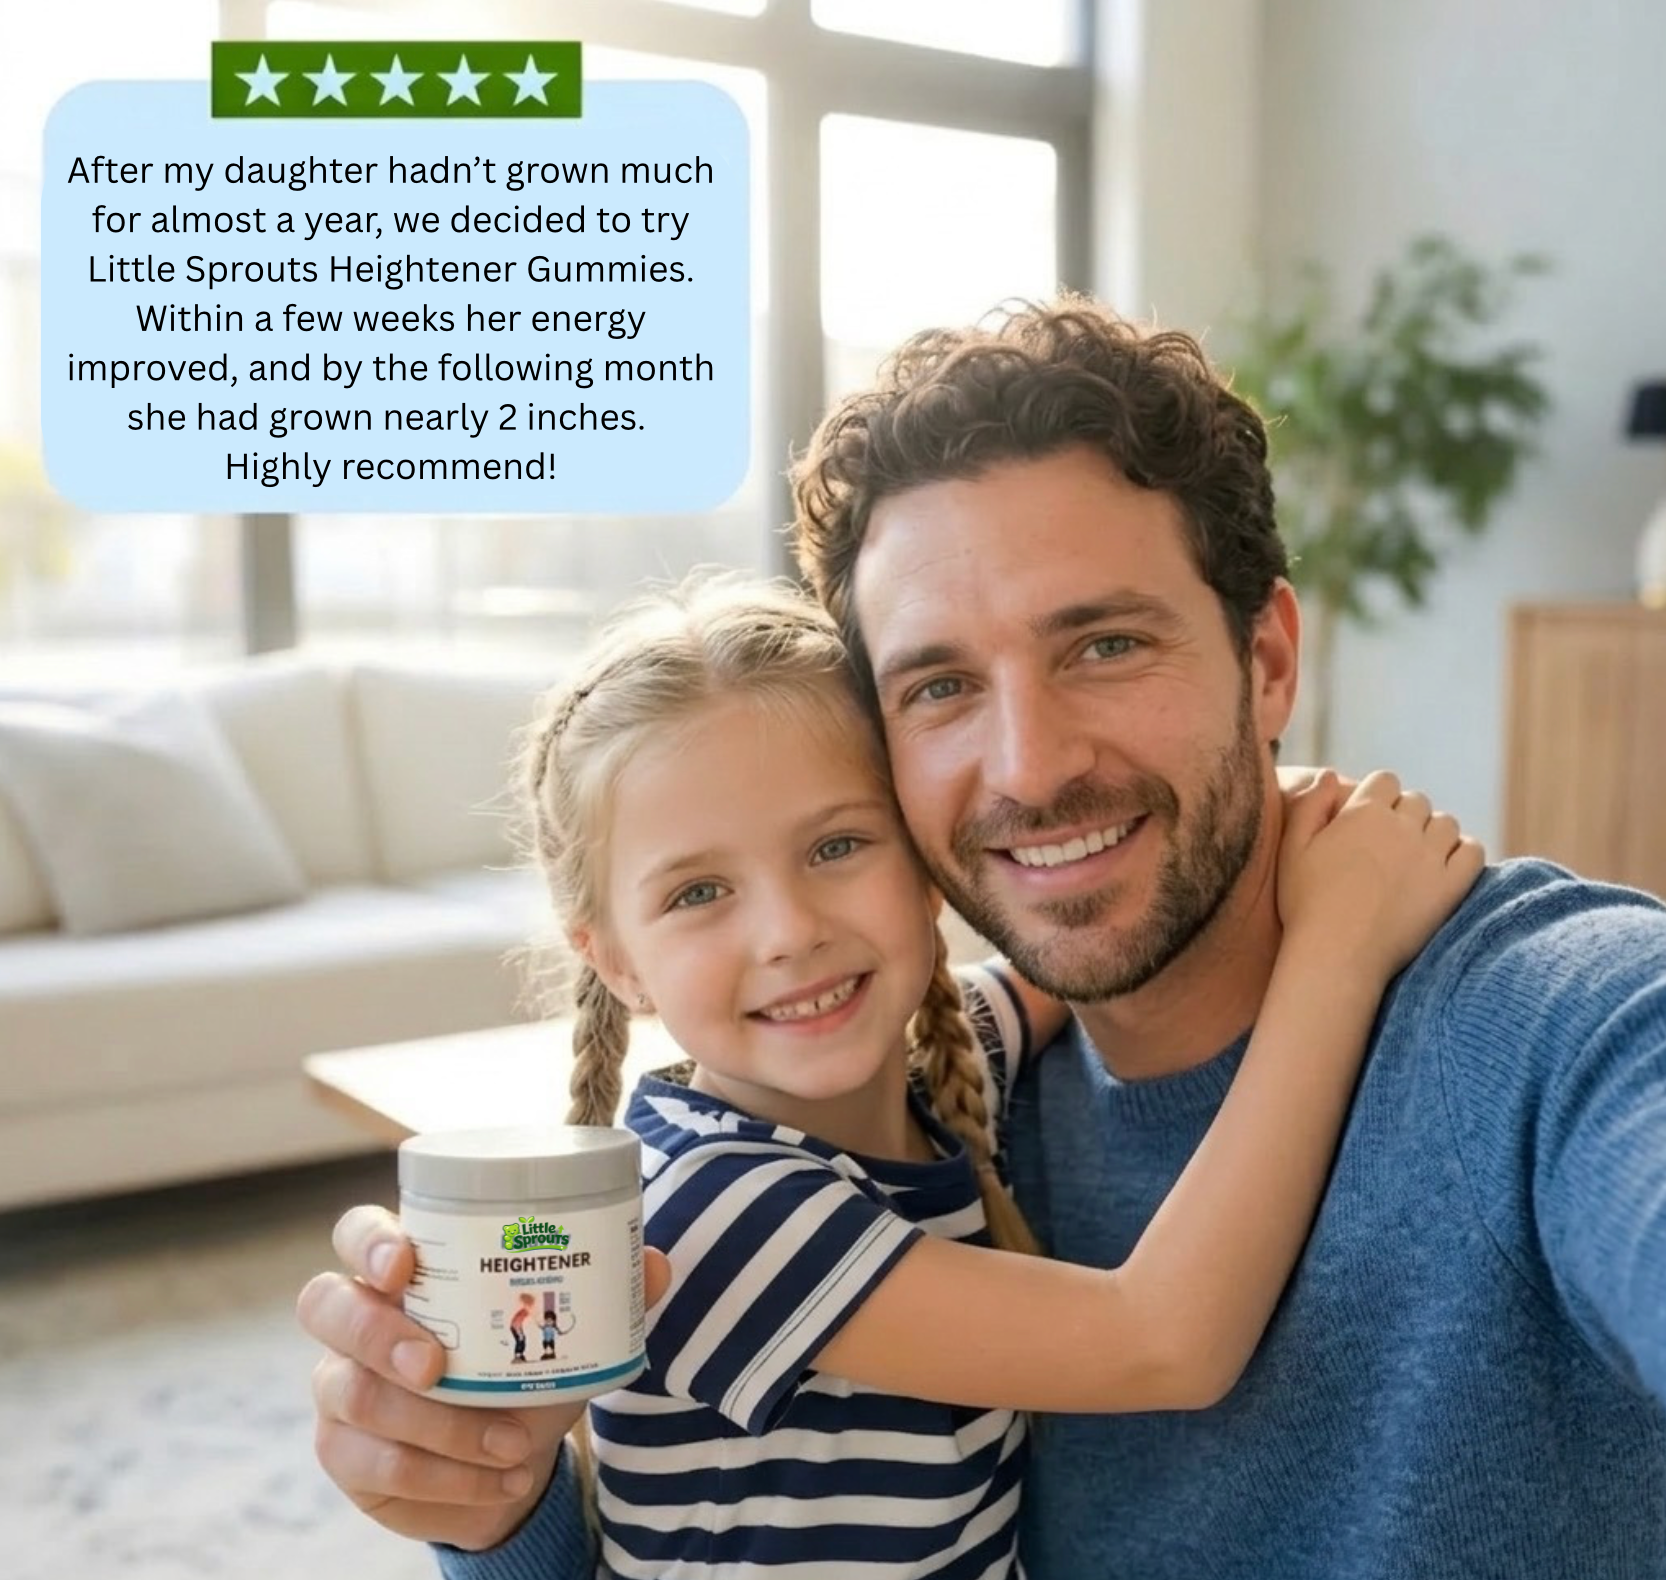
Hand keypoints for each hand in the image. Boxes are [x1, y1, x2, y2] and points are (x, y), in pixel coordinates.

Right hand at [299, 1204, 671, 1551]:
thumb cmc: (523, 1370)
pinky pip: (373, 1463)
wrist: (508, 1462)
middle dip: (378, 1334)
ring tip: (509, 1440)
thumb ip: (606, 1293)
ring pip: (355, 1395)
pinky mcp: (342, 1453)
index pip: (356, 1233)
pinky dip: (444, 1476)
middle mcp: (357, 1319)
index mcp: (404, 1269)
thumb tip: (654, 1263)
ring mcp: (340, 1386)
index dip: (369, 1242)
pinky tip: (501, 1477)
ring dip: (437, 1424)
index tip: (406, 1262)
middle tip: (437, 1365)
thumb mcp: (562, 1331)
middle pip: (325, 1305)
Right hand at [1277, 768, 1484, 980]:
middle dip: (1405, 816)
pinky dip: (1462, 853)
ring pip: (1447, 823)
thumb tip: (1330, 774)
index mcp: (1363, 812)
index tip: (1367, 820)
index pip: (1385, 780)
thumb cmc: (1306, 904)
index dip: (1377, 797)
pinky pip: (1472, 852)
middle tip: (1387, 846)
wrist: (1336, 955)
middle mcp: (1402, 827)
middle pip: (1417, 801)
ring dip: (1434, 833)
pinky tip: (1444, 867)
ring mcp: (1431, 856)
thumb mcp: (1292, 850)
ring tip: (1416, 857)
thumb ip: (1311, 806)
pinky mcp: (1451, 886)